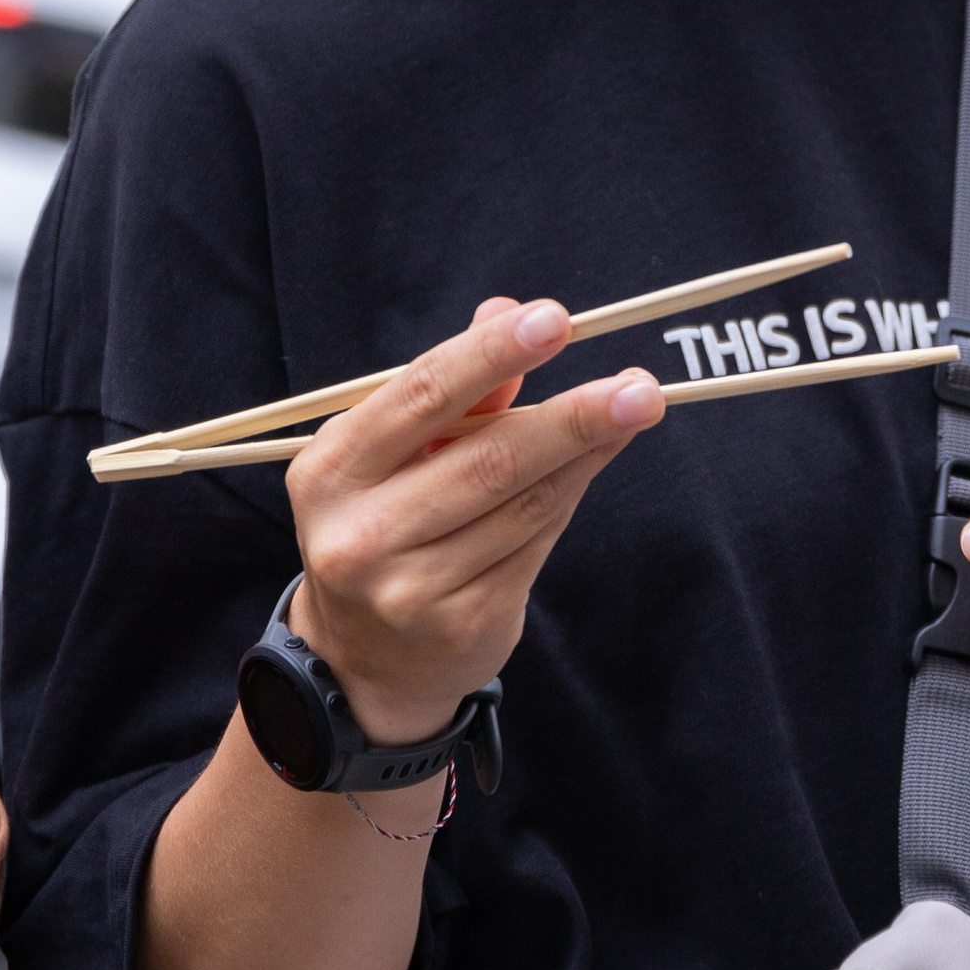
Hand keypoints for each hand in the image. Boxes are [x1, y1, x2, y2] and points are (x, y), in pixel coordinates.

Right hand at [282, 296, 662, 744]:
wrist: (368, 658)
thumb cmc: (387, 521)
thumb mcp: (395, 453)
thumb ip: (452, 389)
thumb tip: (508, 311)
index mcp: (329, 471)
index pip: (419, 396)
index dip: (490, 353)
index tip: (555, 319)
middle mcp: (359, 534)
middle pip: (488, 459)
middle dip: (572, 416)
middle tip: (639, 385)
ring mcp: (410, 588)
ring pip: (524, 501)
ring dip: (589, 450)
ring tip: (635, 407)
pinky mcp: (462, 623)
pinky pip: (536, 542)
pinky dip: (572, 491)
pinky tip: (599, 457)